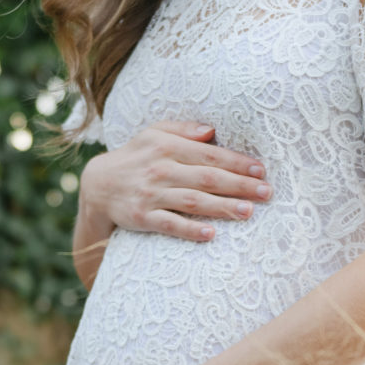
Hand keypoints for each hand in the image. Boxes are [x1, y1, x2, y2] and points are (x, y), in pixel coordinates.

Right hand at [79, 119, 272, 242]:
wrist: (98, 186)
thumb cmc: (135, 158)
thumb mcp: (153, 134)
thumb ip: (183, 130)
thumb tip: (212, 130)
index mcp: (166, 146)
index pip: (209, 154)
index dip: (237, 162)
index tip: (261, 170)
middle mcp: (160, 169)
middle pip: (206, 178)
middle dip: (239, 185)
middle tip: (266, 192)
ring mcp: (151, 194)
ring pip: (192, 201)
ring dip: (222, 207)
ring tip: (247, 212)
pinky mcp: (142, 217)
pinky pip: (170, 225)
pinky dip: (190, 230)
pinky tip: (211, 234)